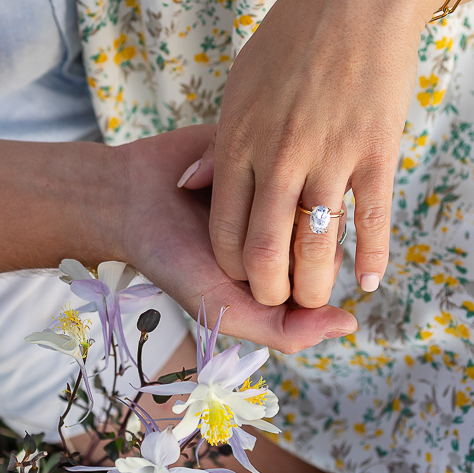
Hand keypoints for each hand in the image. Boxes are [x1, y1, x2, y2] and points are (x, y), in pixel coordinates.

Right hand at [111, 124, 356, 352]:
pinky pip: (275, 149)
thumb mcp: (223, 307)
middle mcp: (285, 220)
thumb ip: (284, 329)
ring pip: (305, 183)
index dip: (296, 266)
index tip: (255, 264)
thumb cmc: (173, 260)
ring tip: (218, 201)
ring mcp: (274, 181)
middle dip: (281, 229)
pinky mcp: (258, 143)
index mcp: (284, 260)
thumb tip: (349, 326)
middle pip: (324, 222)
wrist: (125, 202)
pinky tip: (206, 176)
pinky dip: (241, 163)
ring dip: (262, 193)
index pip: (326, 264)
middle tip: (237, 227)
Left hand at [182, 0, 445, 308]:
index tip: (244, 277)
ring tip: (320, 299)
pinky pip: (372, 221)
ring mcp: (329, 156)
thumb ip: (220, 141)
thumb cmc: (293, 38)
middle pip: (265, 252)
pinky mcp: (376, 151)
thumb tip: (192, 186)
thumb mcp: (240, 84)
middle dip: (269, 291)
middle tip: (279, 302)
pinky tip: (367, 281)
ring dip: (317, 286)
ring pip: (316, 248)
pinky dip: (370, 259)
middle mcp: (279, 156)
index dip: (233, 267)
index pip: (225, 229)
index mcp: (238, 141)